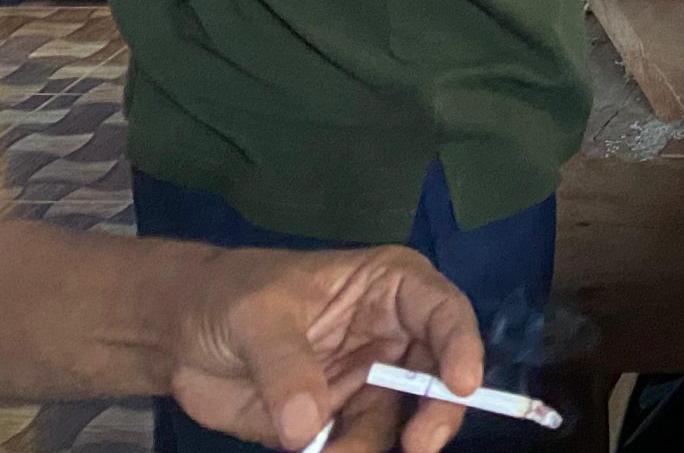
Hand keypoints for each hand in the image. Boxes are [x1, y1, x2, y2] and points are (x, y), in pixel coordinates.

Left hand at [165, 244, 480, 452]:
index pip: (442, 311)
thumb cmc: (230, 297)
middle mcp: (391, 338)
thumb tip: (309, 428)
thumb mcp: (257, 315)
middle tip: (419, 446)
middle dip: (435, 411)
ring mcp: (365, 384)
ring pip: (397, 422)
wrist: (179, 335)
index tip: (463, 384)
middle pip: (435, 376)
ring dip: (375, 446)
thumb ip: (286, 367)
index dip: (461, 345)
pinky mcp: (335, 423)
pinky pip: (355, 447)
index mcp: (389, 288)